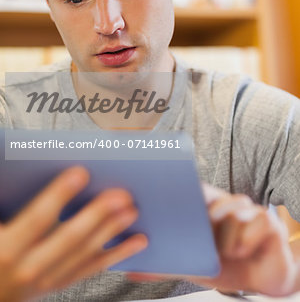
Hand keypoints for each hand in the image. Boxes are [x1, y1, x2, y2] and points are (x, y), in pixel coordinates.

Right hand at [0, 166, 146, 301]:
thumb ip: (6, 200)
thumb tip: (15, 169)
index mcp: (7, 249)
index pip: (37, 218)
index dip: (59, 195)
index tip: (81, 173)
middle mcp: (28, 268)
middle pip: (69, 237)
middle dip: (98, 214)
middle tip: (121, 195)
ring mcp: (46, 280)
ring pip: (85, 254)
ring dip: (112, 231)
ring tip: (132, 211)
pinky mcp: (59, 284)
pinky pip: (92, 269)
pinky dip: (117, 255)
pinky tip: (136, 242)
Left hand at [128, 184, 298, 296]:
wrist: (263, 278)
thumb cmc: (226, 265)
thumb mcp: (193, 267)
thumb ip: (166, 266)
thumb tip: (131, 269)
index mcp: (205, 208)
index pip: (189, 189)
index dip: (176, 185)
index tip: (156, 184)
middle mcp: (225, 203)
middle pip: (209, 198)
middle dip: (202, 213)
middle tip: (199, 224)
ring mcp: (247, 209)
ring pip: (230, 214)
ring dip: (225, 239)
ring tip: (227, 251)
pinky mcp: (267, 220)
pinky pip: (251, 226)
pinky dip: (244, 242)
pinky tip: (243, 250)